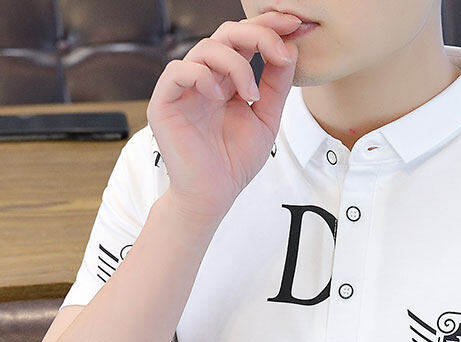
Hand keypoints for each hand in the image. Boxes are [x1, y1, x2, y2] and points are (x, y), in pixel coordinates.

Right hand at [147, 11, 301, 221]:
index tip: (296, 26)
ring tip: (250, 95)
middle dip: (257, 34)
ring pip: (206, 48)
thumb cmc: (235, 162)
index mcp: (226, 80)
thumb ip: (277, 85)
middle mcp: (204, 78)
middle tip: (281, 48)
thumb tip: (290, 47)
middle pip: (227, 33)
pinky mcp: (164, 103)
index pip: (245, 41)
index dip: (268, 28)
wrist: (213, 196)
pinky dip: (203, 76)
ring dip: (236, 65)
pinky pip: (179, 71)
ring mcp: (183, 88)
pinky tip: (219, 95)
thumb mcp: (266, 119)